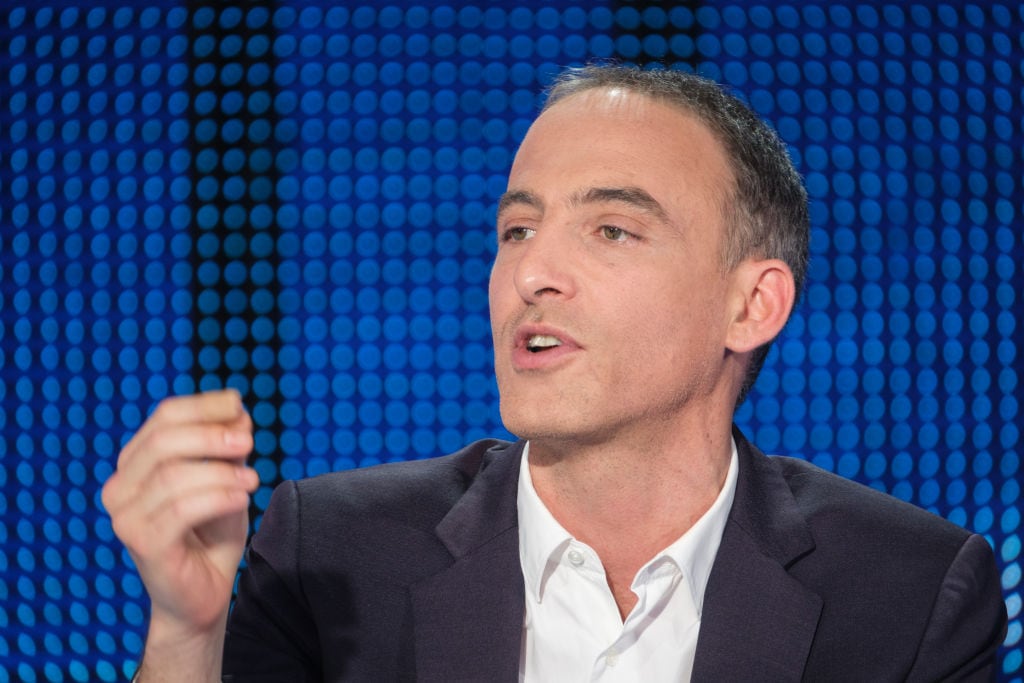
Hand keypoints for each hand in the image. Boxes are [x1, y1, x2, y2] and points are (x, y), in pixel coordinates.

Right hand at [102, 389, 258, 642]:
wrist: (203, 594)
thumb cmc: (210, 534)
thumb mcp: (224, 478)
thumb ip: (227, 446)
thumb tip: (238, 412)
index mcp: (134, 464)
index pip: (164, 417)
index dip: (204, 405)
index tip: (239, 405)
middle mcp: (120, 488)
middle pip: (164, 441)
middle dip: (212, 435)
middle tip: (249, 441)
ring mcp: (126, 518)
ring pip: (174, 475)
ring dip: (222, 472)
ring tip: (252, 480)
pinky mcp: (143, 544)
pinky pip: (182, 509)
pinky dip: (219, 498)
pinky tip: (242, 500)